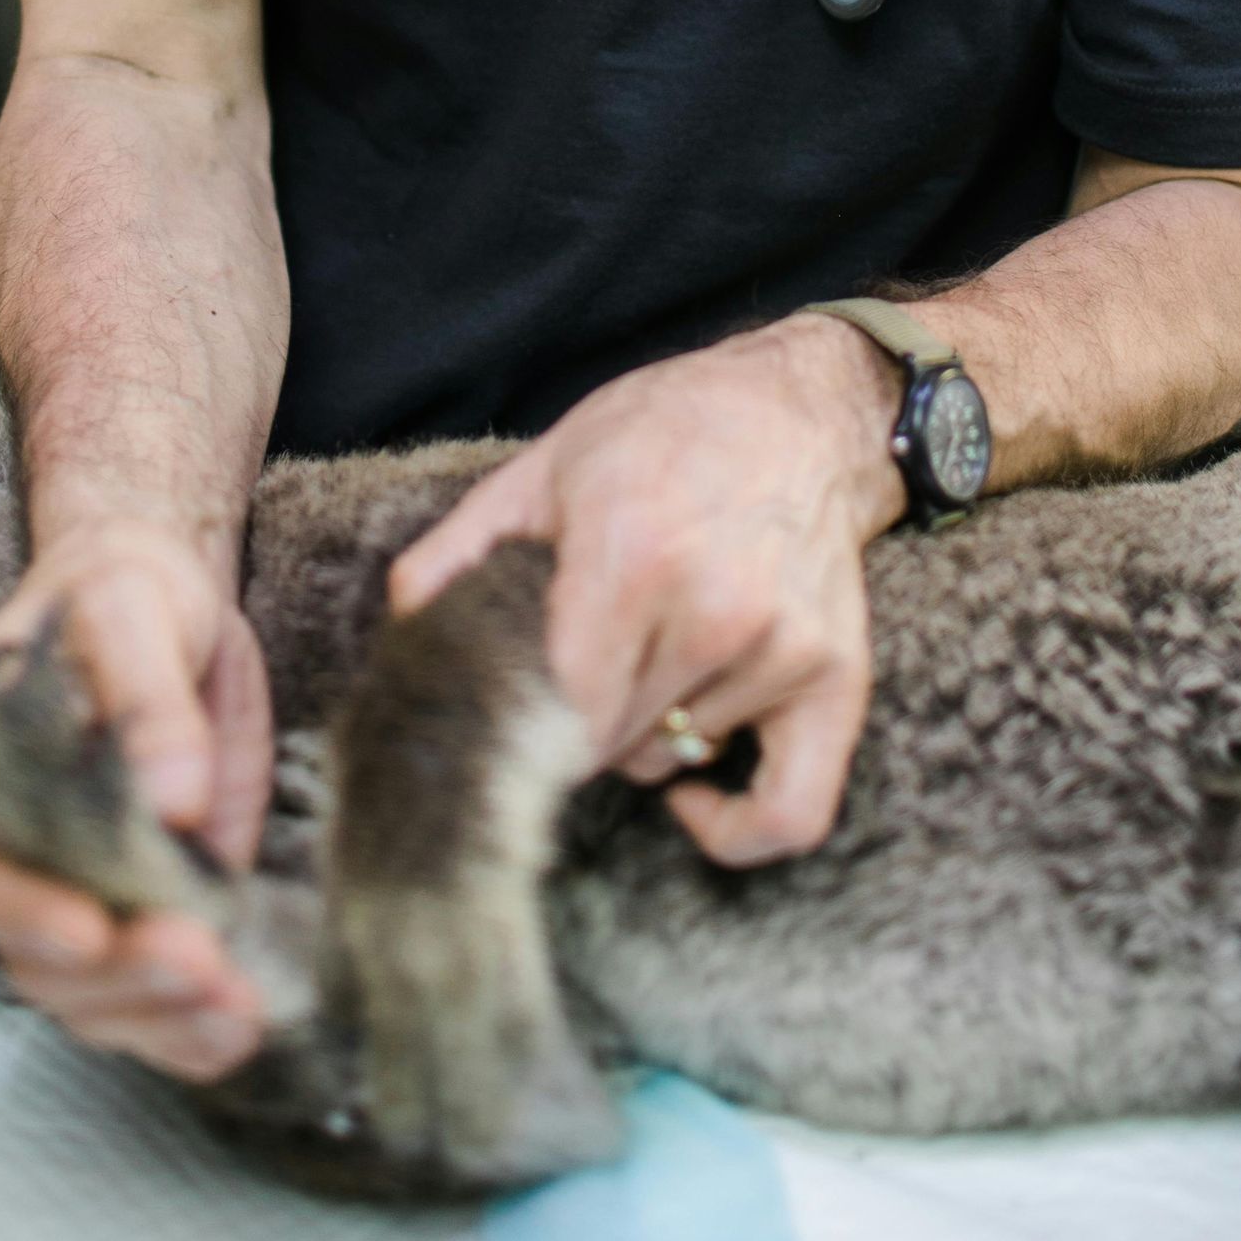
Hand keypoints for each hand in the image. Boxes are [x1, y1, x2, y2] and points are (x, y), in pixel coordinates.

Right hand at [0, 516, 273, 1080]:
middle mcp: (20, 855)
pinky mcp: (153, 904)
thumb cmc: (118, 589)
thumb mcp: (126, 607)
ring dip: (160, 1016)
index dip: (24, 914)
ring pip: (95, 992)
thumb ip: (143, 693)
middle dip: (116, 977)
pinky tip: (236, 1027)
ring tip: (232, 1009)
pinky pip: (153, 990)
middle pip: (39, 957)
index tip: (90, 932)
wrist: (167, 597)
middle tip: (193, 960)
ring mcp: (87, 890)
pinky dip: (192, 1024)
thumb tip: (174, 796)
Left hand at [389, 315, 902, 866]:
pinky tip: (692, 794)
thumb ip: (460, 549)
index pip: (557, 711)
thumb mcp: (545, 465)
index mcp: (629, 554)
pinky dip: (734, 829)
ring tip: (643, 658)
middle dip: (573, 722)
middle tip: (574, 664)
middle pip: (608, 745)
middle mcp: (713, 610)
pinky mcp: (836, 679)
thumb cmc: (665, 432)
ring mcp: (781, 649)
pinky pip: (790, 812)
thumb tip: (403, 627)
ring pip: (672, 762)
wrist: (801, 412)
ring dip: (644, 736)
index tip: (506, 708)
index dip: (522, 722)